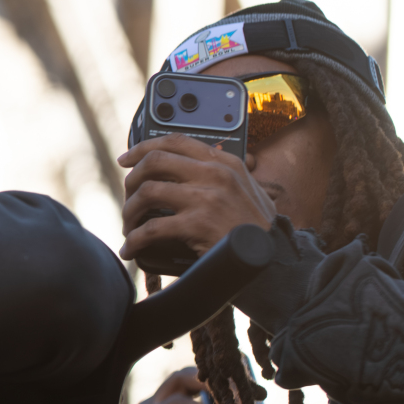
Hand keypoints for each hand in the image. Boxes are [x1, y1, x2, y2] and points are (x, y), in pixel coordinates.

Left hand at [117, 134, 274, 263]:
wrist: (277, 262)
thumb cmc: (258, 231)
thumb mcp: (245, 191)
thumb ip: (219, 178)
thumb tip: (184, 174)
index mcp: (226, 163)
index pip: (176, 141)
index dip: (144, 147)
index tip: (126, 158)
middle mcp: (216, 174)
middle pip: (154, 161)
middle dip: (131, 180)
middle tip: (127, 198)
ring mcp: (207, 198)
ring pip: (147, 192)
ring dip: (130, 211)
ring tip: (128, 227)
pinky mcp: (199, 224)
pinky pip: (151, 228)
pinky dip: (135, 240)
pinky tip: (131, 249)